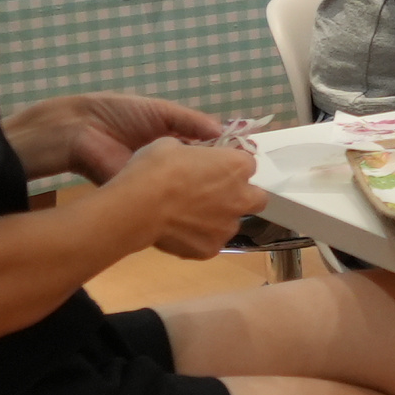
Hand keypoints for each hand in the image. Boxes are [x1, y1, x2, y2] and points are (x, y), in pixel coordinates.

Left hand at [8, 92, 224, 184]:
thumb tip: (224, 133)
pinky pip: (168, 201)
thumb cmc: (120, 114)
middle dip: (218, 178)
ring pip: (187, 190)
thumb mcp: (162, 111)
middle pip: (200, 174)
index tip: (245, 162)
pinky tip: (205, 206)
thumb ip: (192, 121)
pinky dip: (184, 203)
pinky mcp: (145, 195)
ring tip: (229, 196)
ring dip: (204, 193)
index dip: (224, 156)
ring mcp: (158, 182)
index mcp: (175, 139)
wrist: (80, 131)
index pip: (207, 151)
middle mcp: (169, 163)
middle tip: (242, 183)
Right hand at [111, 140, 263, 260]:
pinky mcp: (212, 249)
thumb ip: (192, 152)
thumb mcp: (171, 145)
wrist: (139, 206)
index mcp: (236, 167)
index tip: (215, 169)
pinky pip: (210, 242)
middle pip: (255, 198)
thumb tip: (190, 157)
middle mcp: (241, 198)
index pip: (247, 164)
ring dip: (218, 218)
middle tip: (215, 194)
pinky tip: (179, 232)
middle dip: (241, 196)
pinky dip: (199, 237)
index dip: (230, 167)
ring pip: (231, 222)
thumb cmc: (156, 168)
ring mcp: (228, 227)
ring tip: (189, 216)